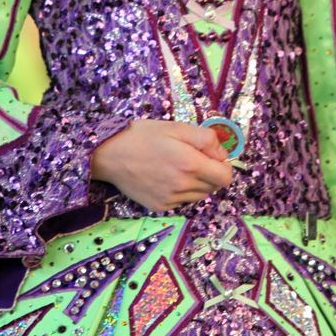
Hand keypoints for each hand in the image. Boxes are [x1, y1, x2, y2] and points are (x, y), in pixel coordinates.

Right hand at [91, 119, 232, 210]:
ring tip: (178, 167)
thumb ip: (206, 139)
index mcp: (190, 164)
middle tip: (193, 158)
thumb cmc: (143, 136)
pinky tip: (166, 177)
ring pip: (200, 195)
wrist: (110, 155)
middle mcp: (183, 186)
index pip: (225, 177)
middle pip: (214, 187)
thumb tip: (223, 154)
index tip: (212, 156)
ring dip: (197, 183)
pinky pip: (182, 202)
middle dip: (210, 173)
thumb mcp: (177, 127)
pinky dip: (181, 191)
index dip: (223, 165)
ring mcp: (171, 200)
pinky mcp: (160, 207)